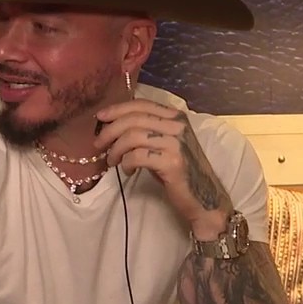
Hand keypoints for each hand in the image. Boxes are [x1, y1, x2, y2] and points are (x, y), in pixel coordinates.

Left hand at [95, 100, 231, 237]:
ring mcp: (176, 143)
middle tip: (98, 144)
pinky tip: (127, 170)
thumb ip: (146, 131)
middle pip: (134, 119)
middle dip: (110, 131)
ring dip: (116, 149)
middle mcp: (178, 126)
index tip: (100, 118)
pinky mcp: (172, 161)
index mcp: (176, 117)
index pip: (142, 105)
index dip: (118, 109)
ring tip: (112, 161)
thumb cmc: (179, 171)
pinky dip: (126, 163)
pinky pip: (137, 156)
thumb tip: (113, 126)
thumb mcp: (164, 145)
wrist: (204, 199)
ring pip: (133, 136)